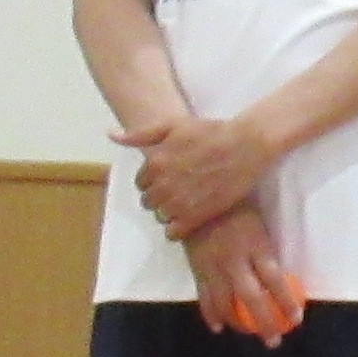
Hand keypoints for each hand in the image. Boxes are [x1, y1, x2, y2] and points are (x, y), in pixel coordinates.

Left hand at [127, 112, 278, 233]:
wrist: (246, 146)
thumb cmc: (211, 131)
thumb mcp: (173, 125)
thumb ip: (141, 133)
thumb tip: (111, 135)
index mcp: (155, 162)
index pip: (141, 182)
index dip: (153, 181)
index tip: (168, 178)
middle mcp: (162, 184)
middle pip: (148, 201)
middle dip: (159, 197)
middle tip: (177, 191)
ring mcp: (178, 202)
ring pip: (159, 216)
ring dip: (168, 212)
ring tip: (185, 204)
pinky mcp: (196, 216)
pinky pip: (172, 232)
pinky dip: (176, 229)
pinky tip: (188, 219)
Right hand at [187, 209, 306, 341]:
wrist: (194, 198)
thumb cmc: (235, 207)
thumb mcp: (257, 225)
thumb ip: (264, 251)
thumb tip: (279, 278)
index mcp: (255, 246)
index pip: (274, 280)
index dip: (286, 302)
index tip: (296, 319)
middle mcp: (234, 261)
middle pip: (251, 299)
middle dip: (264, 322)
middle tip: (274, 340)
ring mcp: (213, 267)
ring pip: (225, 304)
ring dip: (237, 324)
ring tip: (248, 333)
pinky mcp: (196, 270)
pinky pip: (204, 297)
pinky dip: (211, 314)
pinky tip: (218, 326)